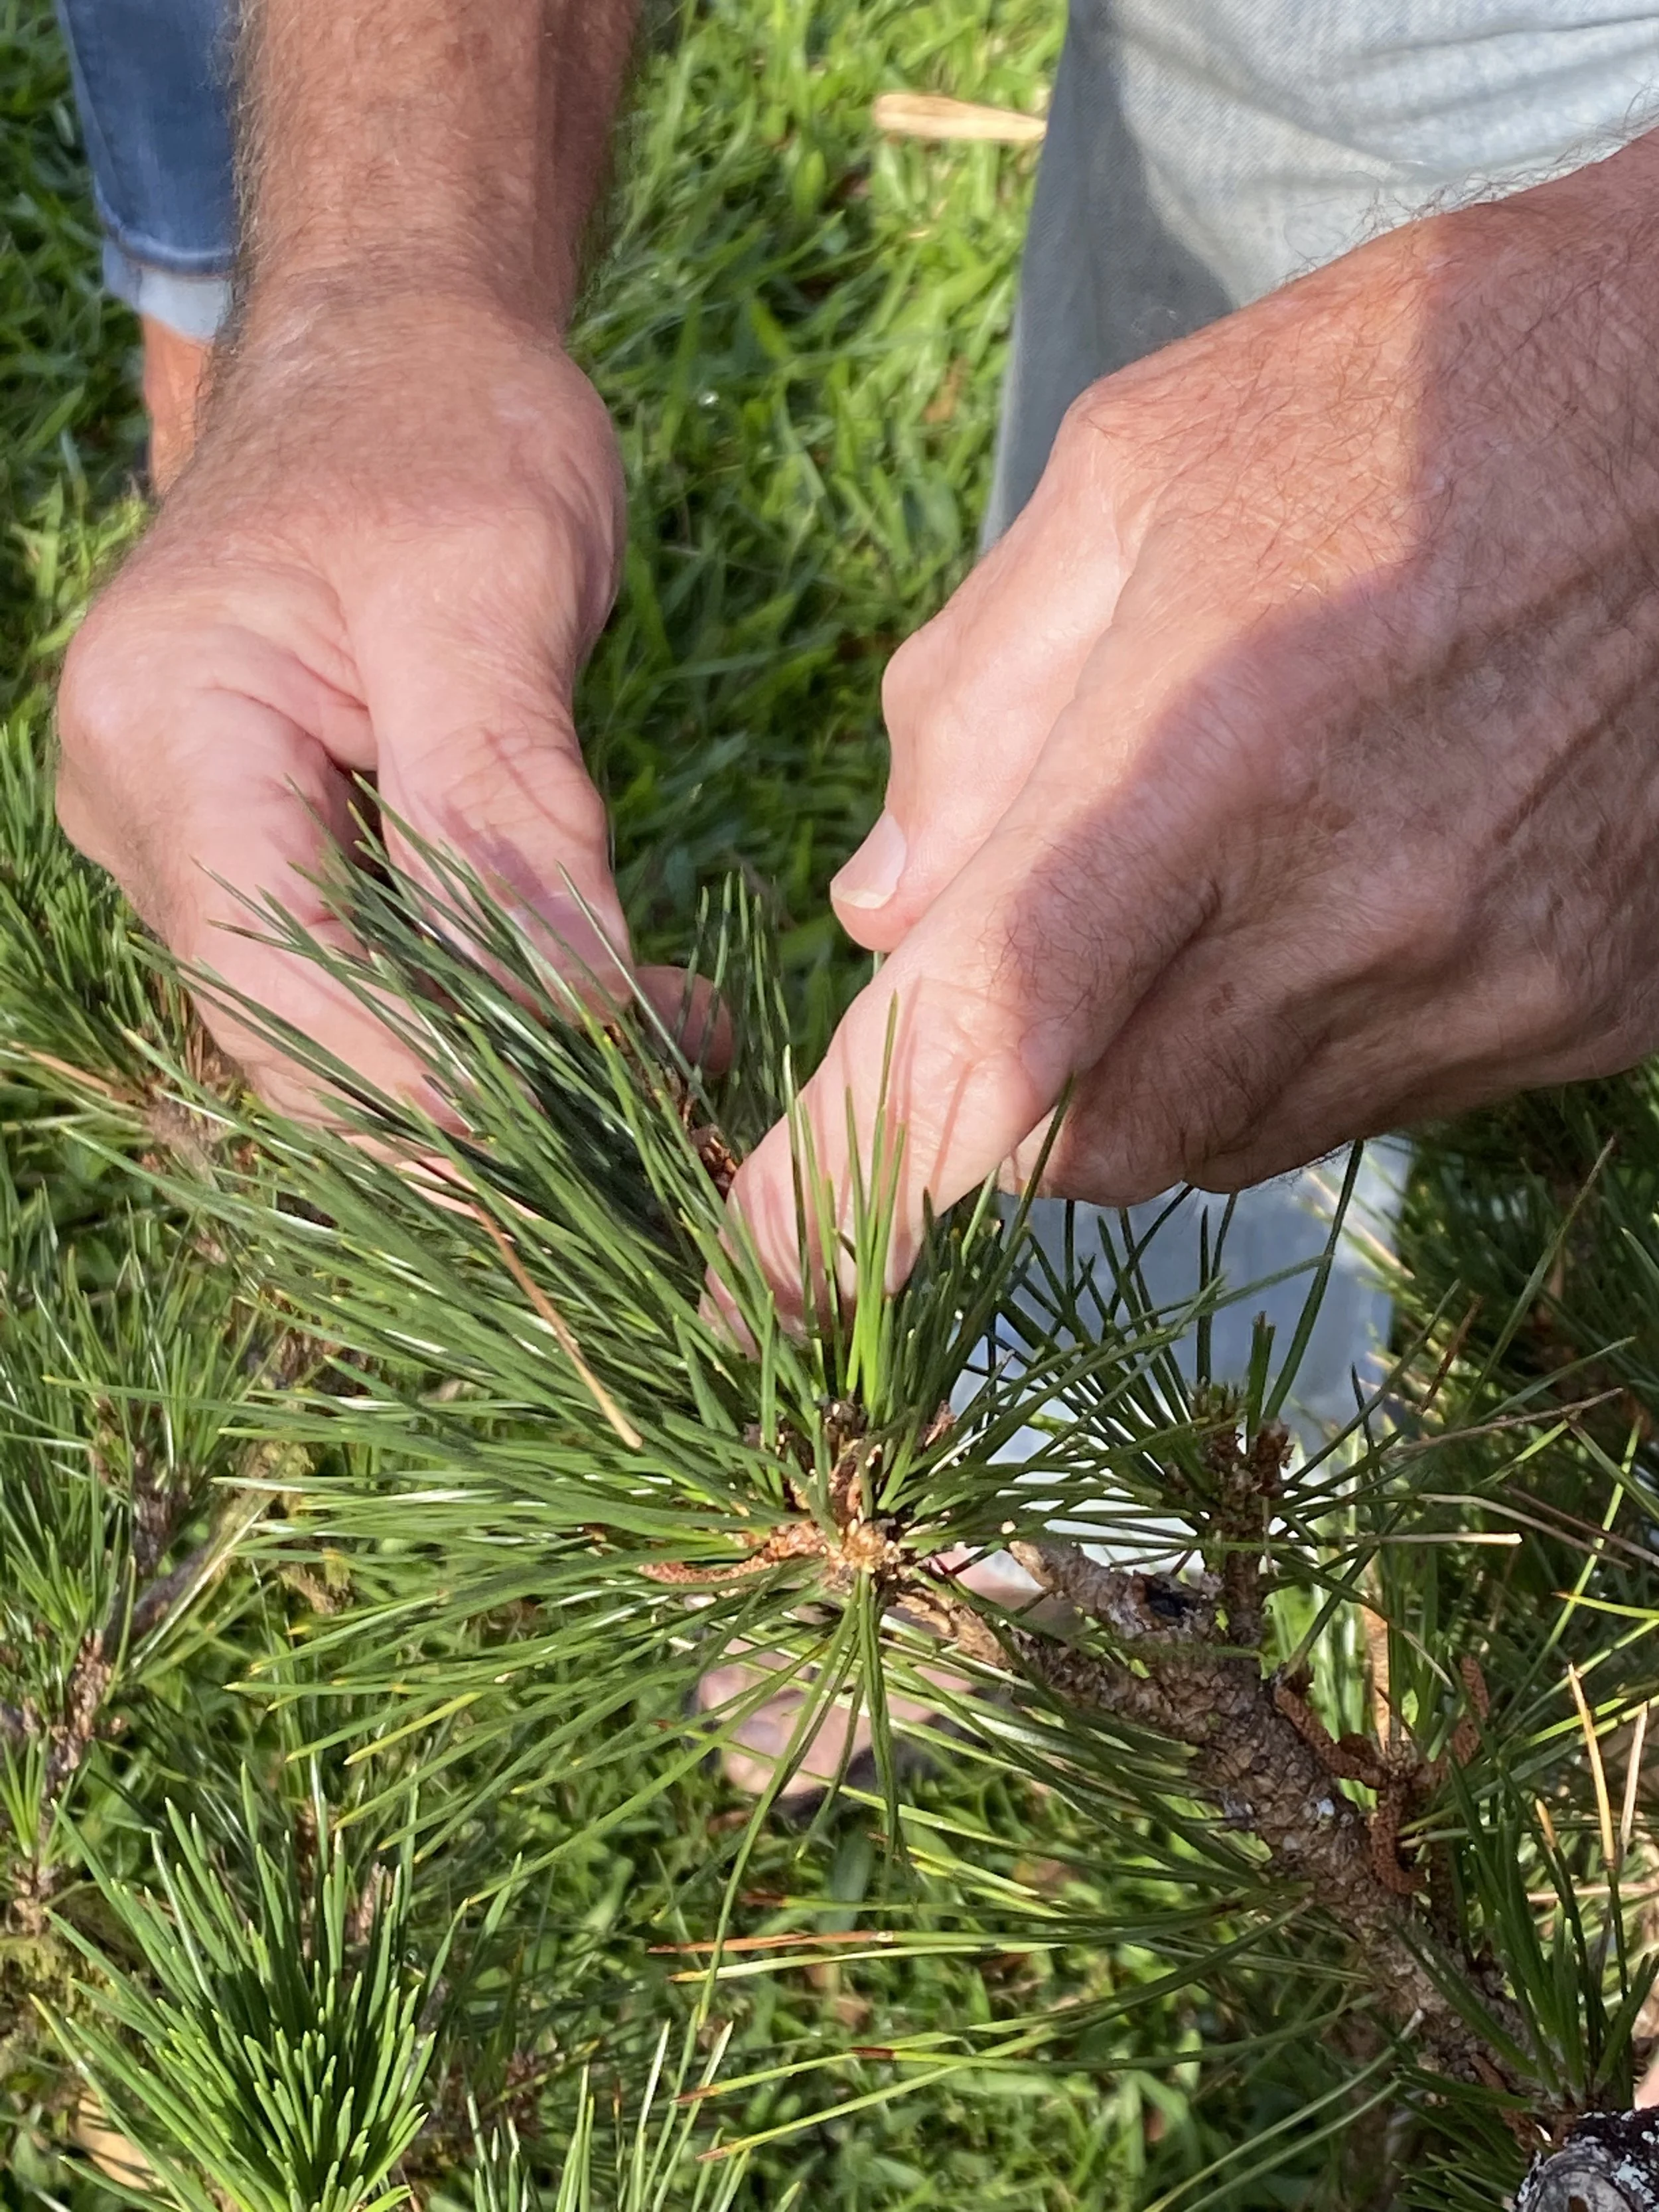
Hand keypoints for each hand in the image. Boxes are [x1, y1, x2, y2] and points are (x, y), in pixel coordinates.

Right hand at [57, 286, 635, 1113]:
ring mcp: (206, 839)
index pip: (274, 969)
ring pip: (345, 1020)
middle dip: (478, 1094)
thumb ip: (512, 808)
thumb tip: (581, 1007)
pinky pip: (375, 971)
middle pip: (299, 1025)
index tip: (576, 1135)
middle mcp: (153, 807)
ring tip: (677, 1046)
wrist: (399, 357)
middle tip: (663, 1103)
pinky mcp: (281, 852)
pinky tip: (625, 1005)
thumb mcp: (485, 596)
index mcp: (170, 729)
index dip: (417, 1080)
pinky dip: (498, 1004)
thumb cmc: (435, 430)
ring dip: (508, 1059)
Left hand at [730, 131, 1658, 1297]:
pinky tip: (1342, 899)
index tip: (757, 1272)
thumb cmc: (1407, 393)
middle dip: (1004, 1105)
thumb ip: (974, 704)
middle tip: (1022, 970)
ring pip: (1224, 1143)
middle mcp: (1356, 906)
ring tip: (1208, 890)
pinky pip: (1373, 1107)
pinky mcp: (1586, 1009)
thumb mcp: (1135, 472)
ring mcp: (1487, 978)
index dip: (849, 1182)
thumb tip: (880, 917)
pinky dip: (1295, 1051)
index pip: (984, 1040)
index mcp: (1211, 750)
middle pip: (1089, 1146)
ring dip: (1150, 1074)